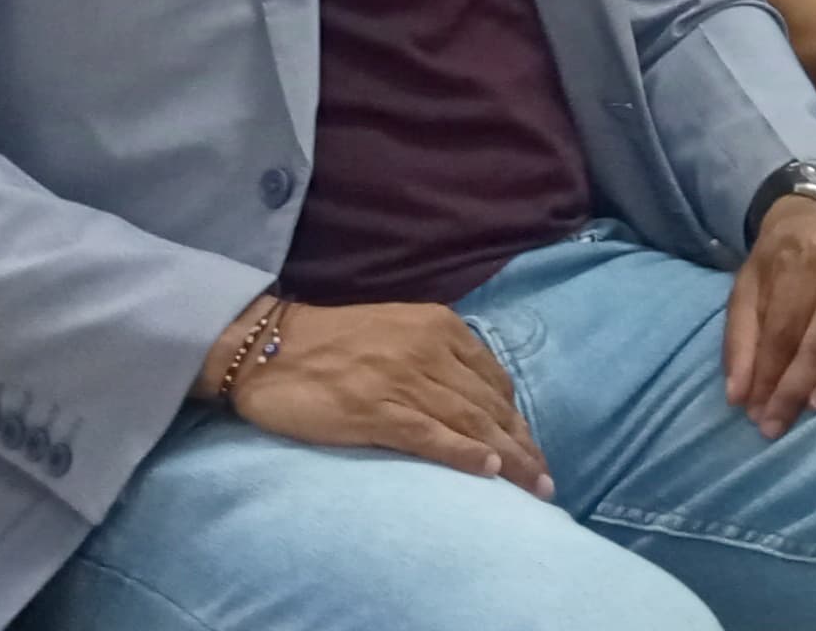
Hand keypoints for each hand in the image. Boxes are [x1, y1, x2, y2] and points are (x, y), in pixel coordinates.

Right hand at [215, 299, 551, 497]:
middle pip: (490, 406)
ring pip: (471, 423)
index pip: (494, 380)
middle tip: (543, 480)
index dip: (517, 419)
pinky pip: (431, 435)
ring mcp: (404, 380)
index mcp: (440, 327)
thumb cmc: (336, 343)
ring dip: (507, 458)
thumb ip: (439, 357)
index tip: (532, 449)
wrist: (272, 345)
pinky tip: (488, 472)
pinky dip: (464, 454)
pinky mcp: (376, 410)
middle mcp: (431, 350)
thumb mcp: (401, 333)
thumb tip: (476, 397)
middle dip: (522, 445)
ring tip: (530, 487)